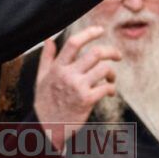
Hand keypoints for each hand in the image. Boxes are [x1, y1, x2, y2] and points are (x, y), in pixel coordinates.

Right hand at [33, 27, 120, 149]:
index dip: (89, 33)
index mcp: (57, 68)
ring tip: (111, 78)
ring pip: (104, 69)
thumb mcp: (41, 78)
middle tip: (117, 55)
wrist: (46, 127)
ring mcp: (78, 88)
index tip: (100, 30)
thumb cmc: (45, 102)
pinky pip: (106, 88)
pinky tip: (109, 92)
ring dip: (112, 73)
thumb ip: (46, 57)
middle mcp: (68, 75)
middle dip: (111, 51)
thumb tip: (49, 39)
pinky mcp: (87, 101)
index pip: (74, 43)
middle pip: (95, 53)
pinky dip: (111, 89)